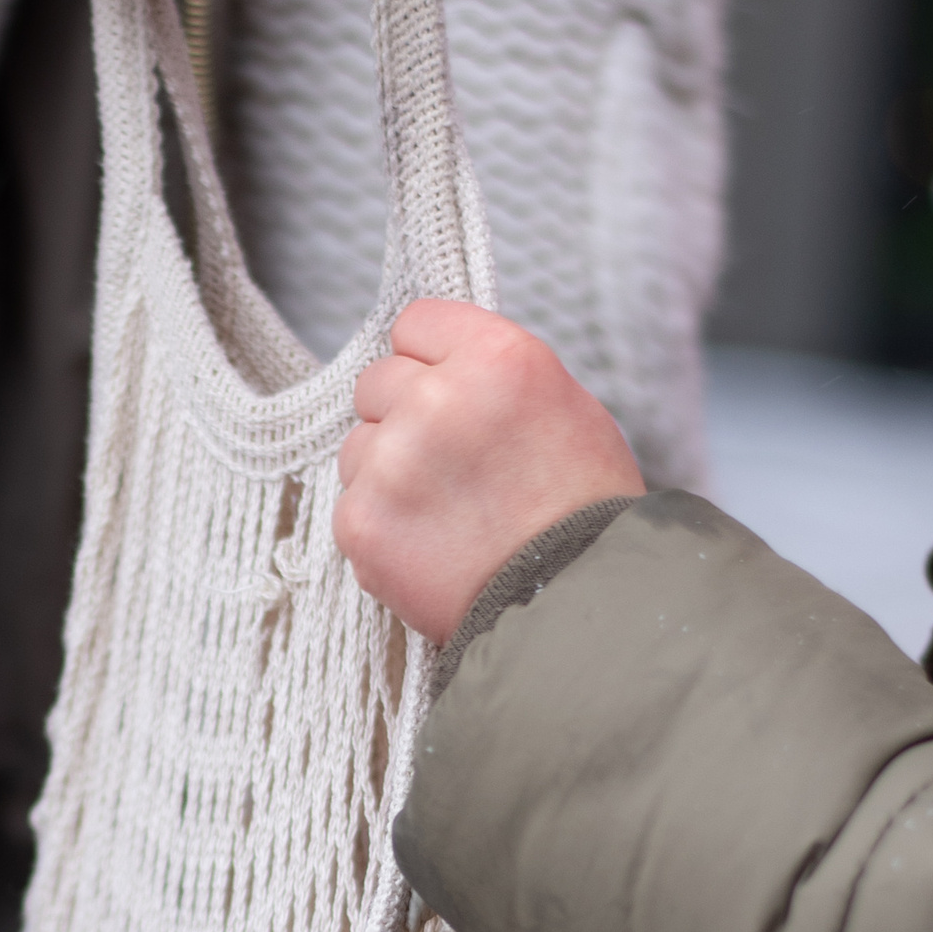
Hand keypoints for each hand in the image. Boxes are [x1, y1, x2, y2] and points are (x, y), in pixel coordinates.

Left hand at [335, 302, 644, 642]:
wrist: (578, 608)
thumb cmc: (581, 510)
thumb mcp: (562, 406)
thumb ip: (489, 374)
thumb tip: (430, 362)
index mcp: (497, 357)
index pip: (415, 323)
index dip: (430, 361)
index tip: (447, 393)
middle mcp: (437, 400)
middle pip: (376, 381)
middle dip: (403, 417)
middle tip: (450, 466)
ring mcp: (393, 463)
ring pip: (356, 447)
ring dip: (387, 473)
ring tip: (446, 514)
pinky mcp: (363, 522)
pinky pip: (351, 505)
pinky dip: (382, 529)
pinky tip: (431, 548)